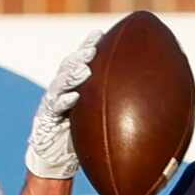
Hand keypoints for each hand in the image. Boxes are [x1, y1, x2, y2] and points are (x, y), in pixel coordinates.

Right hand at [26, 29, 99, 180]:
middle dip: (80, 56)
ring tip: (84, 69)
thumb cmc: (81, 138)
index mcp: (73, 87)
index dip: (88, 46)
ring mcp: (51, 103)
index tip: (99, 34)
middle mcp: (61, 91)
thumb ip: (113, 109)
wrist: (56, 159)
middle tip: (92, 49)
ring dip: (72, 75)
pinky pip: (54, 108)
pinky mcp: (45, 119)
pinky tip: (74, 97)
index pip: (80, 62)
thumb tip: (148, 104)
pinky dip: (64, 102)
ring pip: (60, 84)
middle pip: (68, 67)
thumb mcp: (97, 120)